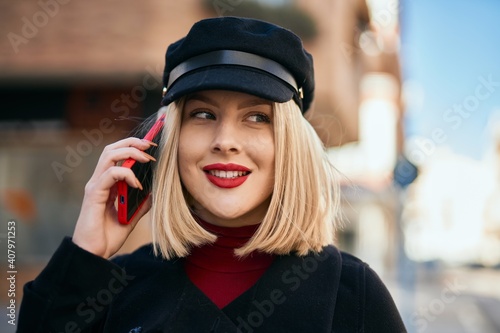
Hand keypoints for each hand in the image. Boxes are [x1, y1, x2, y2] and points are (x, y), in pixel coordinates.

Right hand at [72, 138, 156, 257]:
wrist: (94, 254)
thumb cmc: (108, 236)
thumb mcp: (132, 216)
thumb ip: (141, 203)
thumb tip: (156, 192)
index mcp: (107, 184)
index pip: (117, 155)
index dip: (133, 145)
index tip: (152, 145)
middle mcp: (99, 181)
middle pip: (112, 149)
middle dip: (133, 142)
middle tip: (151, 146)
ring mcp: (95, 186)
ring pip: (109, 155)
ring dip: (131, 152)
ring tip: (147, 159)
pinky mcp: (94, 194)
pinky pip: (110, 174)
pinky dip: (127, 174)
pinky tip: (137, 185)